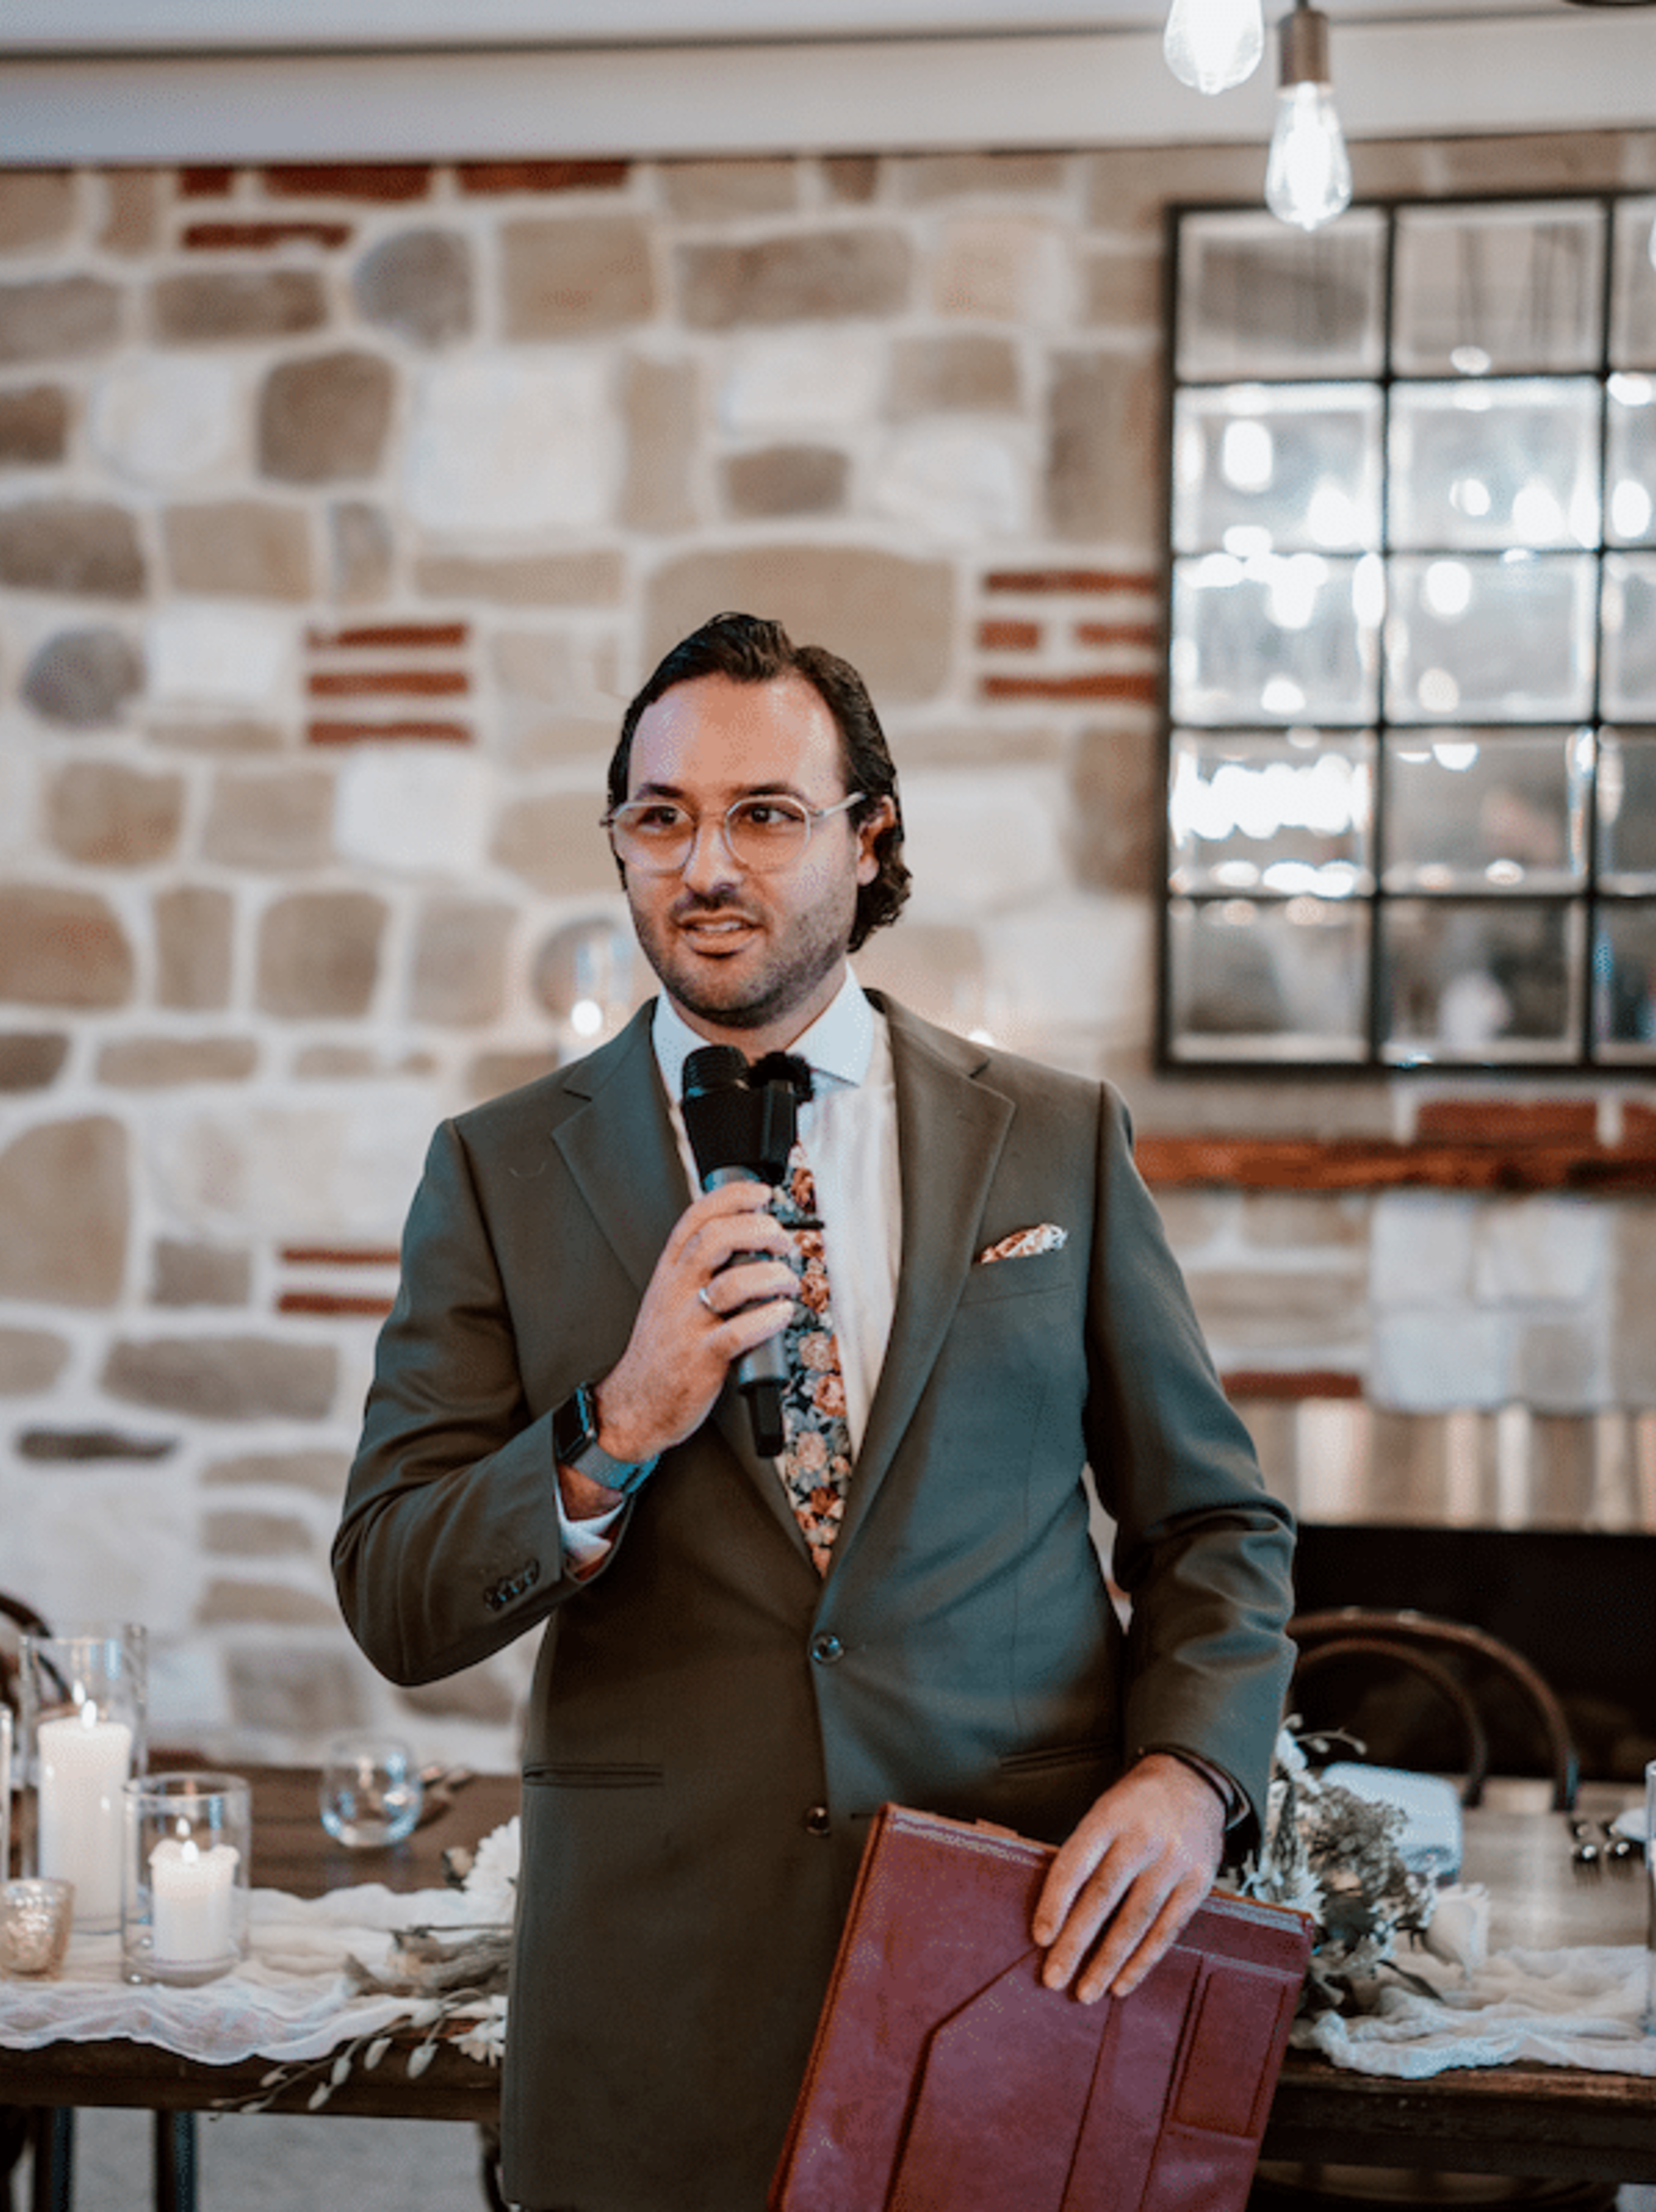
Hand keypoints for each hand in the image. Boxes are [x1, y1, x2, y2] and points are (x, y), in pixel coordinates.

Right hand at [583, 1180, 796, 1474]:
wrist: (634, 1402)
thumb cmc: (662, 1349)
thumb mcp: (669, 1296)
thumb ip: (700, 1266)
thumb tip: (748, 1238)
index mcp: (670, 1270)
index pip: (697, 1217)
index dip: (732, 1197)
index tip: (761, 1193)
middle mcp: (677, 1290)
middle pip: (717, 1239)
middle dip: (758, 1230)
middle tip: (782, 1240)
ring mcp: (689, 1323)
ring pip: (733, 1284)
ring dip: (772, 1276)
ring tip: (787, 1282)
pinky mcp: (702, 1358)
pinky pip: (738, 1332)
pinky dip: (767, 1319)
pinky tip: (781, 1314)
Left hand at [1030, 1753, 1225, 2004]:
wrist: (1193, 1781)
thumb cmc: (1135, 1804)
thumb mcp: (1104, 1810)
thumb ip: (1084, 1853)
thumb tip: (1054, 1913)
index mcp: (1110, 1816)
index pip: (1075, 1863)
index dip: (1055, 1902)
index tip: (1040, 1937)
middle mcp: (1142, 1838)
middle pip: (1103, 1897)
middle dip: (1076, 1943)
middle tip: (1054, 1978)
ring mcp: (1174, 1861)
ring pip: (1135, 1920)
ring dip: (1108, 1962)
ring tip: (1086, 1991)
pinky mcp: (1198, 1883)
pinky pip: (1167, 1930)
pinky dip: (1143, 1961)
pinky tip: (1123, 1983)